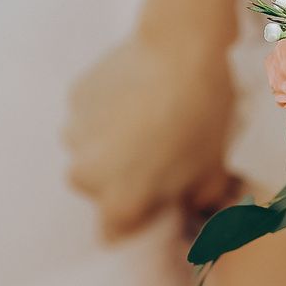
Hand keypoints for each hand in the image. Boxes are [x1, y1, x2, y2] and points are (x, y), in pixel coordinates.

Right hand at [64, 30, 240, 240]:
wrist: (183, 50)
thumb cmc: (203, 118)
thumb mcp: (212, 172)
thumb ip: (194, 204)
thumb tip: (188, 210)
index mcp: (118, 200)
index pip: (114, 235)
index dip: (137, 223)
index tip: (157, 207)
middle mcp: (85, 174)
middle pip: (101, 191)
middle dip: (125, 181)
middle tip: (161, 157)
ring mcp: (73, 133)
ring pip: (91, 153)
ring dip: (113, 146)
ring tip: (151, 122)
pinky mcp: (73, 98)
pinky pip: (89, 118)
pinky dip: (108, 114)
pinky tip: (138, 97)